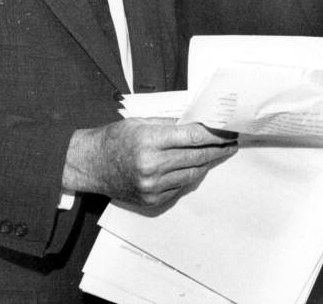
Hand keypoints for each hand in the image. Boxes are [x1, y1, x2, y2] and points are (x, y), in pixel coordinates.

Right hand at [62, 118, 237, 206]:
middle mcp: (152, 166)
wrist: (90, 166)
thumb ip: (169, 124)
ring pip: (193, 173)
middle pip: (197, 156)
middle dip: (218, 148)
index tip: (228, 130)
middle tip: (232, 142)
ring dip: (208, 162)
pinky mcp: (152, 199)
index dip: (215, 134)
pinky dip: (191, 174)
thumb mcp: (140, 122)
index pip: (193, 137)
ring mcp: (153, 186)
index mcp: (149, 141)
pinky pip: (181, 186)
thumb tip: (197, 123)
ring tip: (219, 152)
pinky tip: (198, 165)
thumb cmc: (114, 139)